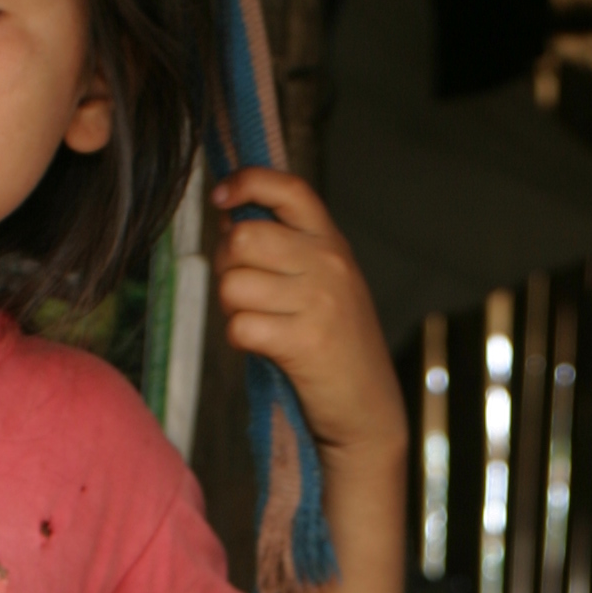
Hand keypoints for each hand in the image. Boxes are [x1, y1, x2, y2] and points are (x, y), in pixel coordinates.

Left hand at [210, 168, 405, 467]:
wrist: (369, 409)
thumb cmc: (338, 346)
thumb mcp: (326, 283)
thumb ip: (287, 249)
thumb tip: (228, 220)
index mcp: (331, 243)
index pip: (288, 189)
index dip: (247, 182)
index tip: (222, 198)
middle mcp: (328, 264)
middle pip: (243, 238)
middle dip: (226, 264)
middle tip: (242, 290)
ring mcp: (319, 302)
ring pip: (234, 285)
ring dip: (232, 307)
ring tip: (257, 321)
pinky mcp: (305, 343)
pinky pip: (240, 327)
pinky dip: (239, 339)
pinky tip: (262, 347)